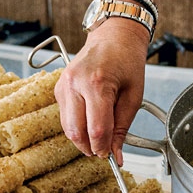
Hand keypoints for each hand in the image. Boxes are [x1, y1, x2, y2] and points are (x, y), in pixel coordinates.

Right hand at [55, 20, 150, 161]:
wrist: (113, 36)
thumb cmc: (127, 60)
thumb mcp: (133, 96)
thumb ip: (122, 127)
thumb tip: (116, 155)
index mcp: (97, 83)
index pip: (97, 129)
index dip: (103, 148)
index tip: (110, 156)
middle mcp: (75, 83)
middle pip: (76, 132)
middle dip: (90, 147)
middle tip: (103, 151)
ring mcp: (63, 85)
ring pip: (67, 127)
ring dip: (82, 139)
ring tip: (98, 138)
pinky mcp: (59, 88)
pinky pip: (65, 117)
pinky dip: (77, 125)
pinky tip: (90, 120)